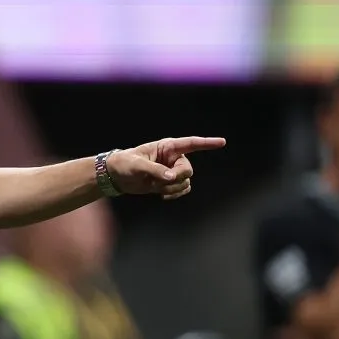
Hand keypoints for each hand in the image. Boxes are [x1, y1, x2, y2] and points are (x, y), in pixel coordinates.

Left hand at [106, 137, 225, 199]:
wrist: (116, 176)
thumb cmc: (124, 164)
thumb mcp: (137, 165)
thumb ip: (155, 170)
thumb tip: (171, 177)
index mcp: (167, 147)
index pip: (191, 143)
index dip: (207, 143)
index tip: (222, 142)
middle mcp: (173, 158)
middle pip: (188, 170)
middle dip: (176, 178)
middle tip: (159, 182)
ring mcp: (172, 170)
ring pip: (185, 182)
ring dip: (171, 188)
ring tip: (154, 187)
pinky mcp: (169, 182)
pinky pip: (182, 189)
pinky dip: (174, 194)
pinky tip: (162, 196)